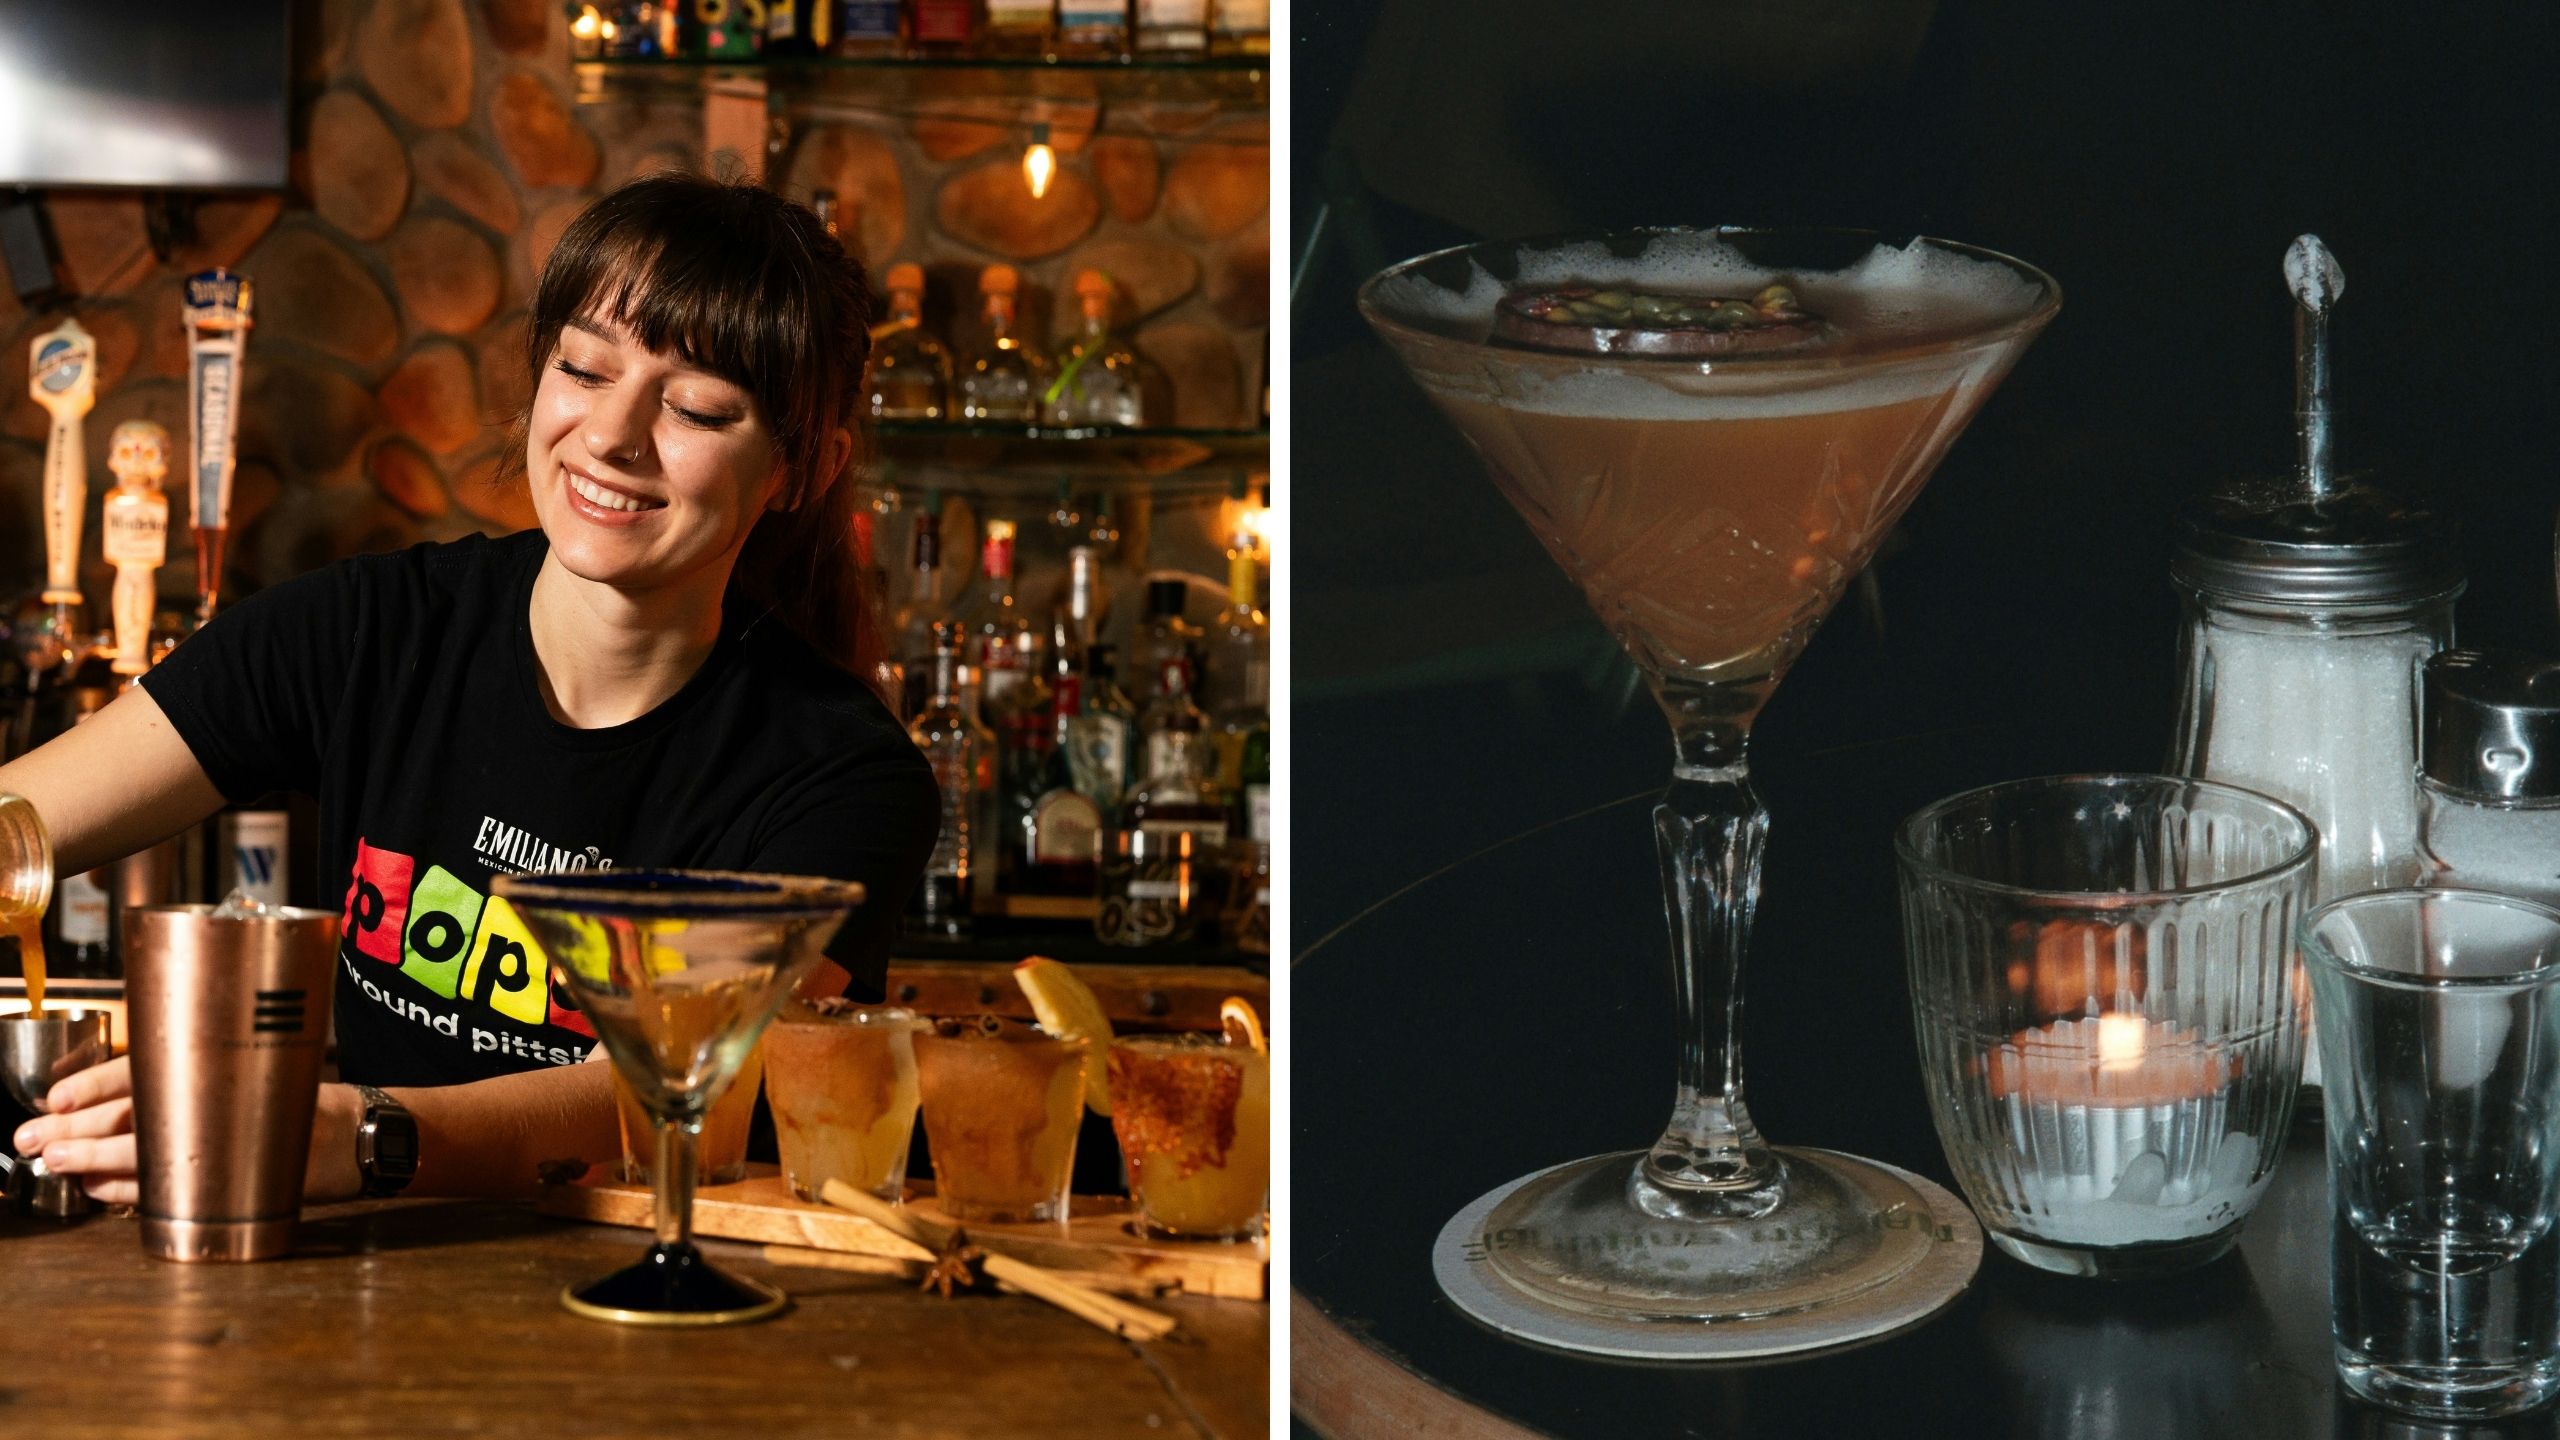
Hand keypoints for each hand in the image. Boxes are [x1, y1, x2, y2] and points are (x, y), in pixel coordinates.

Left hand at [14, 1061, 365, 1205]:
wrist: (362, 1137)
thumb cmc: (305, 1107)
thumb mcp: (255, 1075)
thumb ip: (196, 1082)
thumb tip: (112, 1105)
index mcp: (219, 1069)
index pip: (144, 1072)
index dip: (93, 1085)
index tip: (55, 1097)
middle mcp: (217, 1104)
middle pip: (133, 1114)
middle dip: (75, 1127)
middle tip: (32, 1138)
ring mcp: (224, 1143)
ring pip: (141, 1153)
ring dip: (91, 1160)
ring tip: (54, 1163)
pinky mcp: (231, 1180)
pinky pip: (165, 1188)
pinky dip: (126, 1189)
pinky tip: (96, 1188)